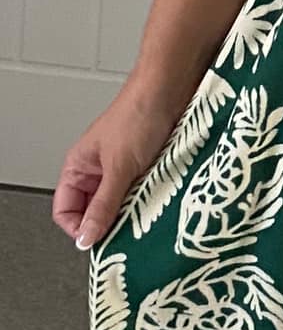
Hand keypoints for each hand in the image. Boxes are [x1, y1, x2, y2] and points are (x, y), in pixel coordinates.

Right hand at [51, 74, 187, 249]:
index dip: (78, 228)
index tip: (98, 239)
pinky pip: (142, 196)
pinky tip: (158, 200)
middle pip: (94, 212)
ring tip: (143, 208)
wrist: (171, 90)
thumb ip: (103, 205)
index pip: (65, 211)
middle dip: (109, 222)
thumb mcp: (119, 167)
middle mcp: (97, 170)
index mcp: (78, 166)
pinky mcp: (146, 170)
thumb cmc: (139, 113)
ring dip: (132, 211)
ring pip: (120, 206)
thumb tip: (87, 237)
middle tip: (126, 228)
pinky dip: (149, 201)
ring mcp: (122, 171)